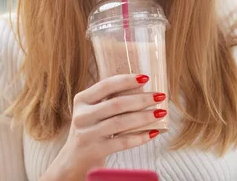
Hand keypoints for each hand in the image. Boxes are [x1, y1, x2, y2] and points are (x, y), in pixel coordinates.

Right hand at [43, 74, 165, 180]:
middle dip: (141, 99)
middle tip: (159, 96)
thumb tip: (142, 86)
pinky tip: (153, 133)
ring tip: (160, 113)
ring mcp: (87, 134)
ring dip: (144, 117)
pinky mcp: (95, 150)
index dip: (126, 80)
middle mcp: (82, 115)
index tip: (146, 77)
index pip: (106, 85)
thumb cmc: (91, 128)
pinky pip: (122, 142)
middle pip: (116, 104)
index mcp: (82, 99)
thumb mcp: (92, 110)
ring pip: (121, 123)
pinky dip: (139, 137)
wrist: (75, 158)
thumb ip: (108, 99)